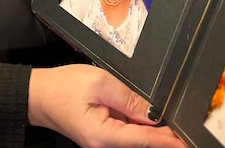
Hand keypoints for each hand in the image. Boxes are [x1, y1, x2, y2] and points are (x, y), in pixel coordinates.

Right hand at [28, 64, 185, 147]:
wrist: (38, 95)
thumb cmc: (63, 87)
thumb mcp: (99, 82)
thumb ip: (129, 97)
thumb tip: (153, 112)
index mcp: (102, 135)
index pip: (143, 139)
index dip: (167, 140)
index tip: (186, 142)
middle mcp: (103, 145)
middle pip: (141, 142)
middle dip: (163, 136)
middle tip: (185, 130)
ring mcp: (102, 143)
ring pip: (135, 138)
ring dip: (153, 131)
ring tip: (173, 124)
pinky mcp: (103, 136)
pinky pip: (126, 134)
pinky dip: (140, 127)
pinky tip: (152, 120)